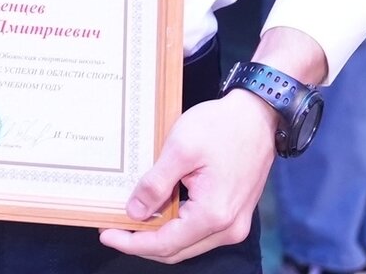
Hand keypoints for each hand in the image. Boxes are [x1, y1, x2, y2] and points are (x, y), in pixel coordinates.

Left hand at [100, 26, 324, 264]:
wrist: (259, 115)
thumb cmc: (222, 126)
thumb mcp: (180, 149)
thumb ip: (156, 184)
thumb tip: (134, 212)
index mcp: (213, 215)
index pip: (165, 244)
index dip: (132, 243)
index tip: (106, 234)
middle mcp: (228, 228)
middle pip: (176, 250)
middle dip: (142, 243)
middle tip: (112, 229)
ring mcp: (234, 223)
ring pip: (188, 243)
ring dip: (159, 236)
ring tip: (130, 220)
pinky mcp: (235, 213)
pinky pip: (200, 231)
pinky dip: (176, 227)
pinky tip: (157, 211)